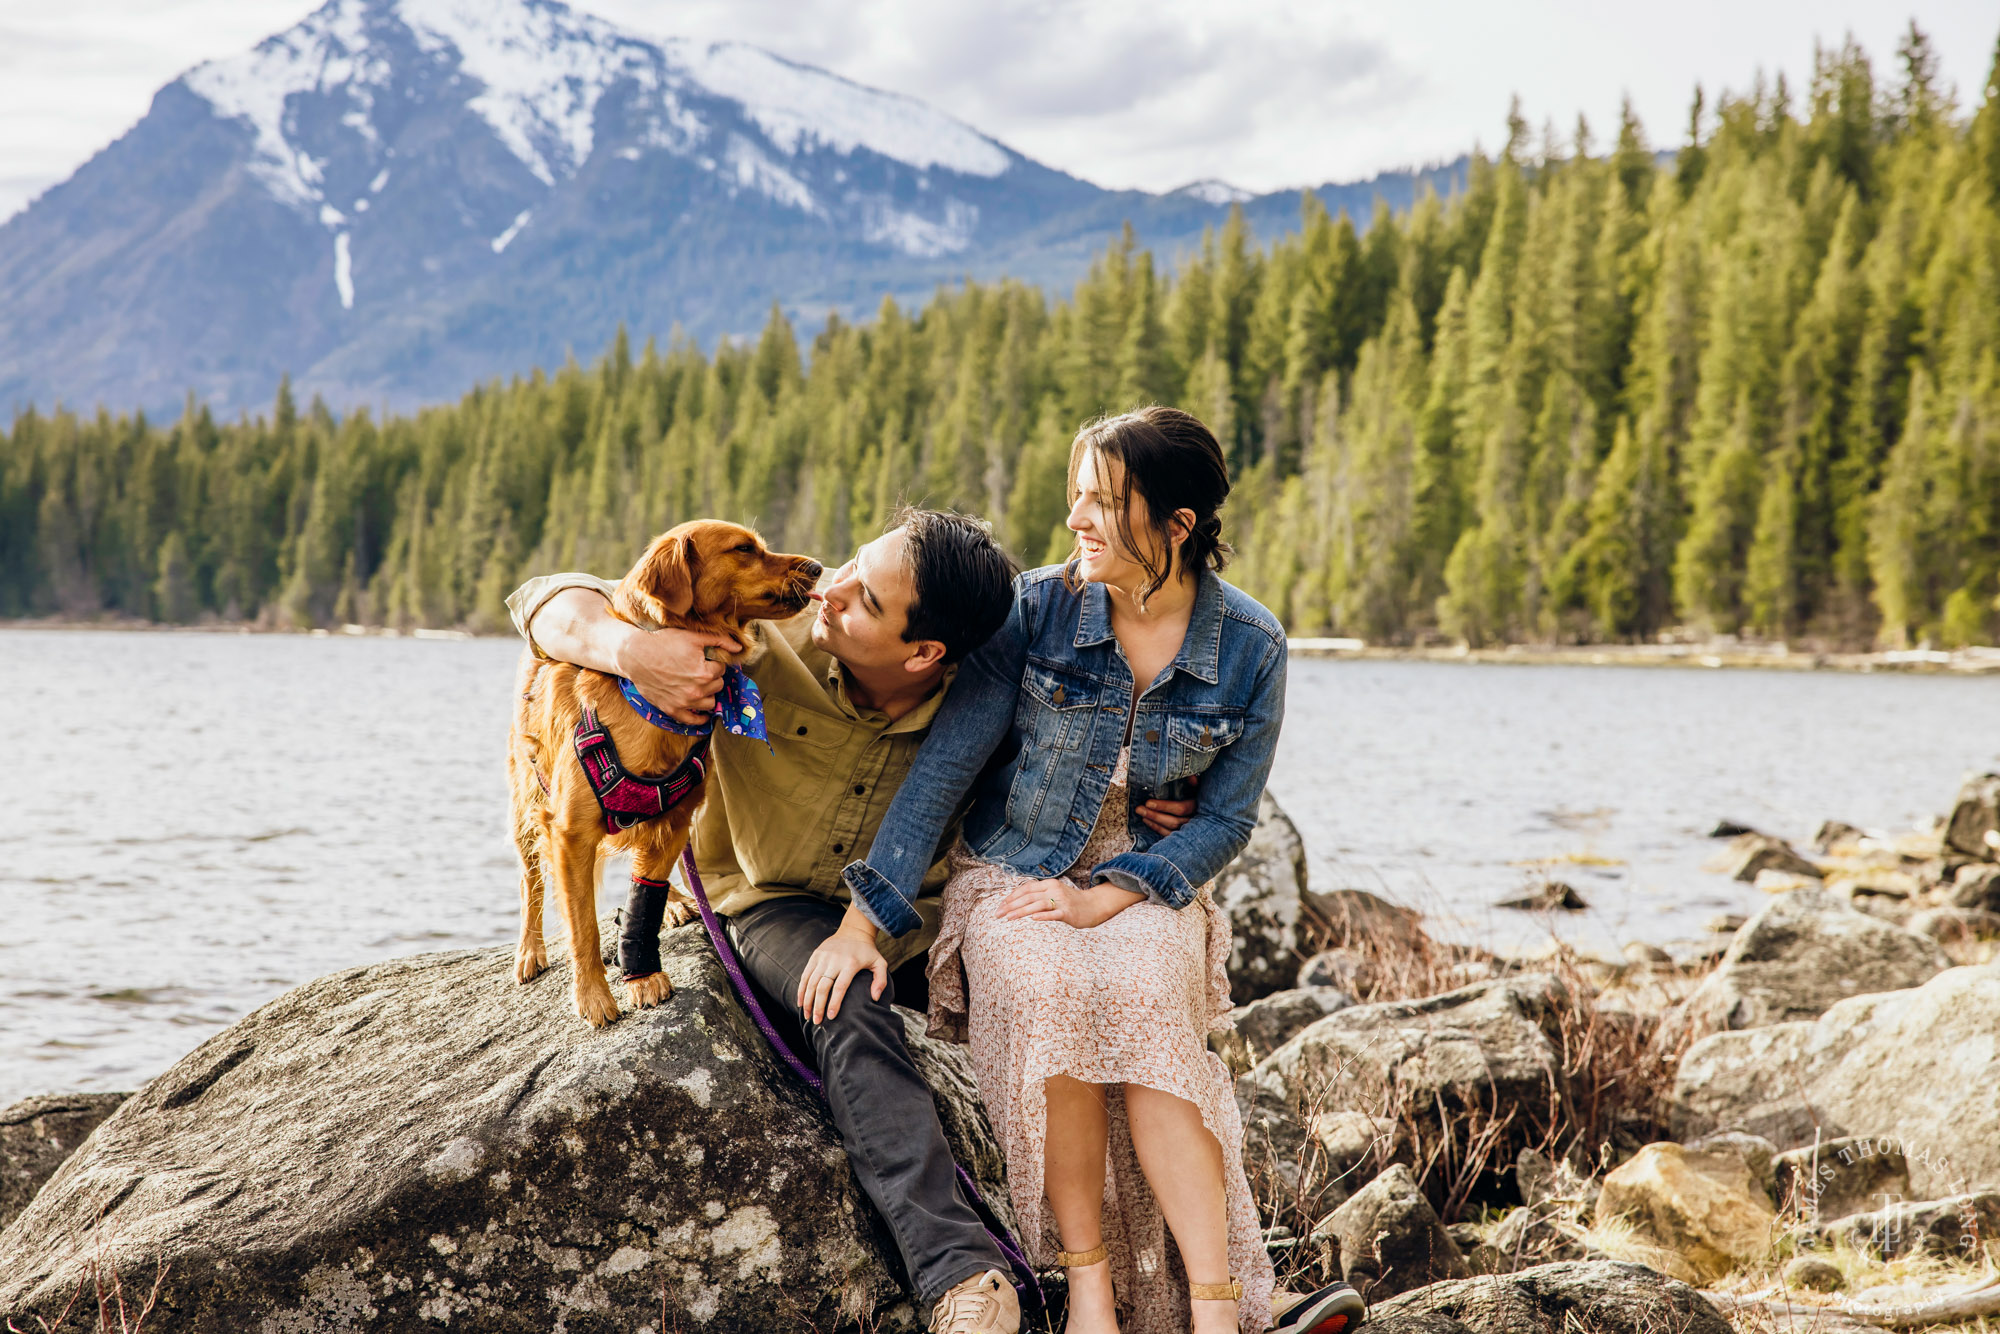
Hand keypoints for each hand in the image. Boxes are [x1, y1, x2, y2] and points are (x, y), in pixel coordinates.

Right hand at [614, 626, 744, 725]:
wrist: (636, 656)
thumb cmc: (663, 643)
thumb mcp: (693, 637)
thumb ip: (719, 641)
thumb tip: (739, 648)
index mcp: (705, 672)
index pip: (722, 669)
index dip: (714, 662)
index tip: (705, 658)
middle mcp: (697, 691)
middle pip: (718, 685)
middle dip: (712, 677)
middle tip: (700, 669)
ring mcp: (684, 703)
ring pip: (710, 703)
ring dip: (708, 694)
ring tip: (698, 685)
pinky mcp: (672, 710)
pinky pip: (693, 720)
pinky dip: (700, 717)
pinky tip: (701, 712)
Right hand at [796, 910, 887, 1023]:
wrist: (853, 931)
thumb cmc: (868, 952)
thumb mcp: (880, 963)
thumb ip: (881, 981)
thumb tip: (874, 998)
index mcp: (850, 964)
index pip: (840, 987)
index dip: (834, 1003)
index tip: (831, 1017)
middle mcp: (834, 960)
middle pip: (822, 987)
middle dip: (817, 1006)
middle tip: (816, 1021)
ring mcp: (823, 957)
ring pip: (811, 982)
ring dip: (807, 1001)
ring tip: (807, 1016)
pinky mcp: (815, 955)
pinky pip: (805, 974)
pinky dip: (801, 989)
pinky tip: (800, 1002)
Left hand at [998, 877, 1143, 927]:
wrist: (1093, 906)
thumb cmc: (1070, 903)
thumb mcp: (1053, 895)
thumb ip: (1039, 896)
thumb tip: (1018, 901)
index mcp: (1048, 884)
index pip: (1026, 889)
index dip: (1012, 896)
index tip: (1001, 906)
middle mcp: (1054, 890)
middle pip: (1028, 896)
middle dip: (1011, 905)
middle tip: (998, 914)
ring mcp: (1061, 901)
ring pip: (1038, 905)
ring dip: (1021, 911)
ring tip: (1009, 918)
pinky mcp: (1068, 912)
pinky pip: (1053, 913)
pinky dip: (1043, 915)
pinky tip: (1033, 918)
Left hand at [1137, 773, 1197, 836]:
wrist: (1206, 810)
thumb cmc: (1199, 794)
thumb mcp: (1200, 787)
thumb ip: (1194, 782)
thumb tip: (1192, 777)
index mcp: (1198, 807)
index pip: (1180, 809)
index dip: (1164, 806)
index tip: (1148, 803)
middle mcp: (1195, 820)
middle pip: (1174, 821)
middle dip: (1155, 815)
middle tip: (1139, 809)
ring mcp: (1190, 830)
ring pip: (1171, 830)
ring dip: (1154, 822)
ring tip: (1142, 815)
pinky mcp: (1184, 836)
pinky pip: (1169, 835)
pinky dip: (1157, 829)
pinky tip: (1148, 821)